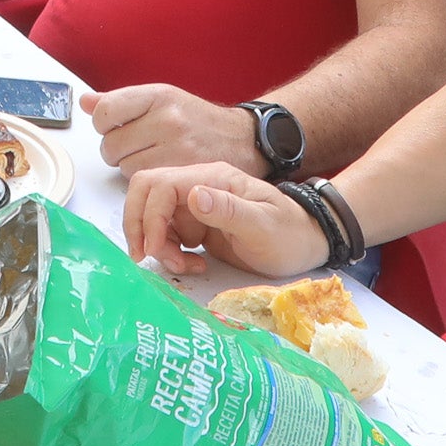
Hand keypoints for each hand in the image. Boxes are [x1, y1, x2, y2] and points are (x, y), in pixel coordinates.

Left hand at [84, 82, 261, 176]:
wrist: (241, 139)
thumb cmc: (196, 120)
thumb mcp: (161, 99)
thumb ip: (120, 102)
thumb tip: (85, 102)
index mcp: (158, 95)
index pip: (106, 111)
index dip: (104, 123)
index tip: (114, 125)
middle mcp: (168, 118)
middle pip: (110, 145)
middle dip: (116, 150)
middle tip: (136, 146)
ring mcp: (176, 147)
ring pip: (125, 167)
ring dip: (131, 167)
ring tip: (152, 157)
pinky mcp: (183, 172)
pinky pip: (144, 182)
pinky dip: (147, 181)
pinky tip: (162, 170)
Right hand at [122, 163, 329, 278]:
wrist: (306, 243)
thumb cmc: (290, 234)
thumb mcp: (264, 225)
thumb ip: (229, 210)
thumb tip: (192, 195)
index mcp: (213, 178)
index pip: (160, 184)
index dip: (148, 217)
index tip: (154, 250)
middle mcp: (199, 186)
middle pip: (146, 192)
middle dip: (139, 226)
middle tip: (148, 257)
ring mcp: (196, 205)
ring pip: (153, 217)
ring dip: (158, 245)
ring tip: (185, 267)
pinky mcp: (196, 225)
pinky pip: (167, 234)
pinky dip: (171, 253)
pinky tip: (194, 265)